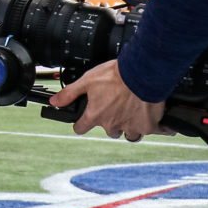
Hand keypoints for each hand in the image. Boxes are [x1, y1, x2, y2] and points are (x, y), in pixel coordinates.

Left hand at [49, 59, 164, 141]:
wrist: (144, 72)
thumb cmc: (116, 75)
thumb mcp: (87, 80)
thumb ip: (69, 93)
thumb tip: (54, 101)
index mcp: (96, 116)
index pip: (81, 128)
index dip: (81, 124)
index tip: (84, 122)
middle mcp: (112, 124)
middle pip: (109, 131)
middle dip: (111, 122)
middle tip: (117, 108)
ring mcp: (131, 126)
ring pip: (129, 134)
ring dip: (130, 127)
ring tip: (133, 114)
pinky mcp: (149, 125)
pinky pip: (151, 131)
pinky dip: (153, 126)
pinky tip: (153, 117)